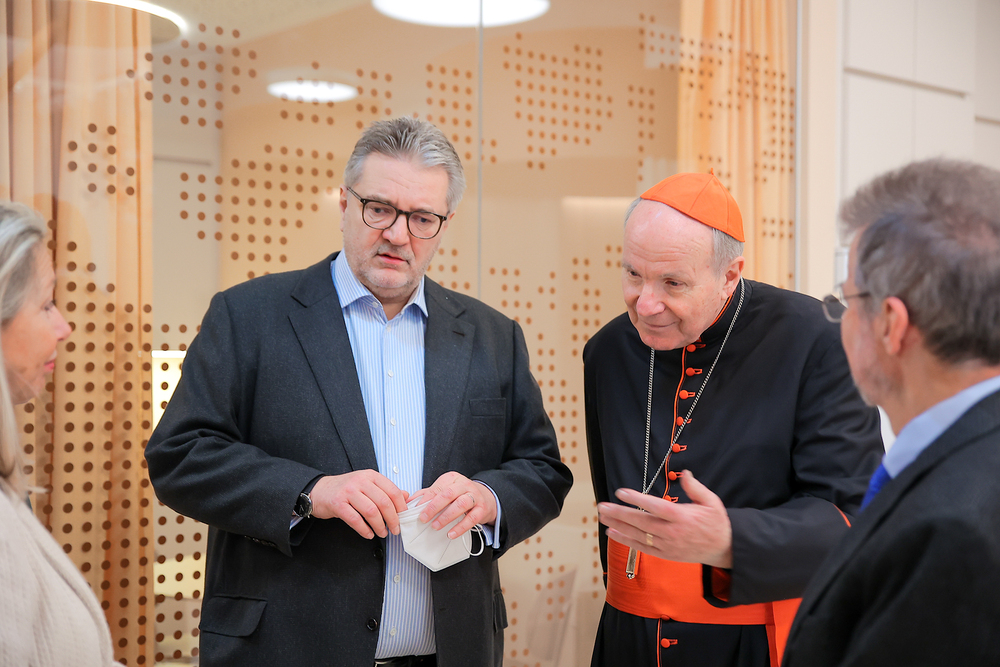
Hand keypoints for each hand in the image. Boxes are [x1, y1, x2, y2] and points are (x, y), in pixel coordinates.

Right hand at [309, 471, 408, 538]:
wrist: (319, 490)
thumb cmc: (345, 489)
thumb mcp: (367, 484)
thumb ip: (385, 490)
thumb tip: (406, 496)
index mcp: (370, 475)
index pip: (392, 490)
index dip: (401, 506)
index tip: (404, 517)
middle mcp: (360, 481)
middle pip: (383, 502)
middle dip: (392, 519)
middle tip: (395, 529)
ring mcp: (348, 492)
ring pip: (371, 511)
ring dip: (379, 526)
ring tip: (382, 533)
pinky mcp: (338, 504)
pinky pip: (355, 519)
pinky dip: (364, 530)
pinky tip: (368, 534)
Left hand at [412, 471, 496, 538]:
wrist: (485, 497)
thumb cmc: (460, 494)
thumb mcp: (445, 490)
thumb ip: (428, 494)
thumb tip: (409, 501)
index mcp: (452, 479)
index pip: (437, 488)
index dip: (426, 499)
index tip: (416, 510)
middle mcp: (464, 485)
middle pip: (448, 494)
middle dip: (433, 507)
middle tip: (423, 518)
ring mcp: (474, 496)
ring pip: (461, 504)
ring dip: (446, 516)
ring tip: (435, 526)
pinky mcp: (482, 509)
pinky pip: (472, 518)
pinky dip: (460, 527)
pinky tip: (451, 534)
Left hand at [597, 471, 732, 567]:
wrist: (724, 549)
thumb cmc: (716, 523)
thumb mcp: (712, 501)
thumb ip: (696, 487)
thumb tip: (684, 473)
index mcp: (682, 517)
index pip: (655, 506)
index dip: (637, 499)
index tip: (621, 492)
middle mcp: (671, 532)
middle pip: (641, 522)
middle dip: (619, 513)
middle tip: (602, 506)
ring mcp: (666, 545)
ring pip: (638, 535)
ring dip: (618, 525)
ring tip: (603, 516)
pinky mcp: (664, 554)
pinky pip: (641, 548)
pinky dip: (625, 541)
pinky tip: (612, 532)